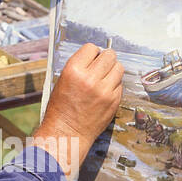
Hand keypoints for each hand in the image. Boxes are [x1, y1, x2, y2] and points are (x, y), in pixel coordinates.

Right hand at [29, 44, 123, 177]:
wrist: (67, 133)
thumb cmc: (61, 108)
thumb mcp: (63, 81)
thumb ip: (80, 67)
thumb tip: (96, 56)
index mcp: (74, 70)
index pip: (91, 47)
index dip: (92, 53)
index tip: (92, 58)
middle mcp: (90, 78)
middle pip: (109, 55)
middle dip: (106, 58)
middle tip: (101, 66)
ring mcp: (104, 90)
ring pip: (119, 68)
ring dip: (113, 70)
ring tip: (104, 78)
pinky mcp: (114, 101)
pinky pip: (120, 84)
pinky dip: (114, 85)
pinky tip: (104, 92)